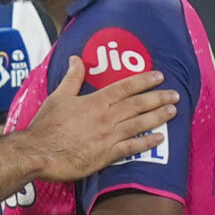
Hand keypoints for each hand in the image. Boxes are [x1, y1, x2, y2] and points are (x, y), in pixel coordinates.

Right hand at [24, 56, 177, 182]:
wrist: (39, 153)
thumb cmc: (46, 125)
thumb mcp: (58, 96)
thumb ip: (72, 78)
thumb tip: (76, 58)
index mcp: (95, 102)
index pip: (125, 87)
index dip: (143, 81)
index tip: (159, 76)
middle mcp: (106, 118)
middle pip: (137, 105)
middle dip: (158, 98)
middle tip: (175, 94)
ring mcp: (108, 137)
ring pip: (139, 124)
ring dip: (158, 117)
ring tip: (173, 111)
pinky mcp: (106, 156)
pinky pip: (132, 148)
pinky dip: (147, 142)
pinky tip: (160, 138)